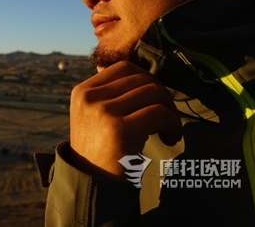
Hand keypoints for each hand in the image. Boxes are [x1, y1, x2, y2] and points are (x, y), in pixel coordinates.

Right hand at [69, 60, 181, 182]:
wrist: (92, 187)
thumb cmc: (99, 152)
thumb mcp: (93, 117)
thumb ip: (110, 95)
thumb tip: (138, 74)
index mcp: (82, 92)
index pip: (123, 68)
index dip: (147, 79)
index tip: (155, 100)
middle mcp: (89, 98)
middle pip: (142, 79)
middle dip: (162, 95)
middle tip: (166, 117)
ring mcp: (103, 112)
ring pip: (153, 93)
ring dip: (170, 110)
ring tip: (168, 129)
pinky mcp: (119, 129)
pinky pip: (159, 113)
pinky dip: (172, 124)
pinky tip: (170, 138)